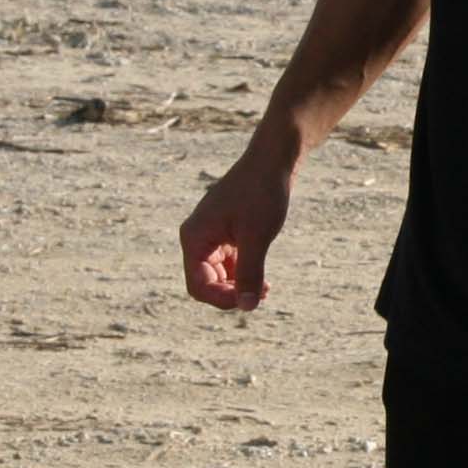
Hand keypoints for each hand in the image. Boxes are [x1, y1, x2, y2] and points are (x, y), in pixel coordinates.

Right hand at [179, 139, 295, 309]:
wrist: (272, 160)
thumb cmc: (261, 194)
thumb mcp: (257, 237)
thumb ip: (249, 274)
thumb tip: (247, 307)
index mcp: (195, 238)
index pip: (198, 286)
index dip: (221, 299)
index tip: (250, 301)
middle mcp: (197, 238)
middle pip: (206, 284)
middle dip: (232, 294)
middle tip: (263, 295)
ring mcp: (211, 236)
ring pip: (219, 276)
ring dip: (239, 287)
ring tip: (266, 289)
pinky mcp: (226, 234)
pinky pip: (228, 265)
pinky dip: (243, 274)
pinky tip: (263, 279)